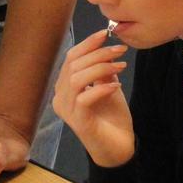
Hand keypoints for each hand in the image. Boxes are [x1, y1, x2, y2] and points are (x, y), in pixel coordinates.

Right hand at [51, 30, 132, 166]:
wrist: (118, 148)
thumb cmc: (111, 119)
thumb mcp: (108, 87)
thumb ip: (103, 71)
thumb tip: (106, 50)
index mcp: (65, 88)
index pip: (70, 59)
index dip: (87, 44)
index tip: (105, 34)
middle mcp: (61, 98)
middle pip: (73, 66)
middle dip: (98, 54)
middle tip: (120, 50)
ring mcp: (68, 111)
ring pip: (76, 79)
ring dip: (101, 68)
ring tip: (121, 66)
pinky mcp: (78, 122)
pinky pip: (84, 98)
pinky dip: (101, 88)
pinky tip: (117, 86)